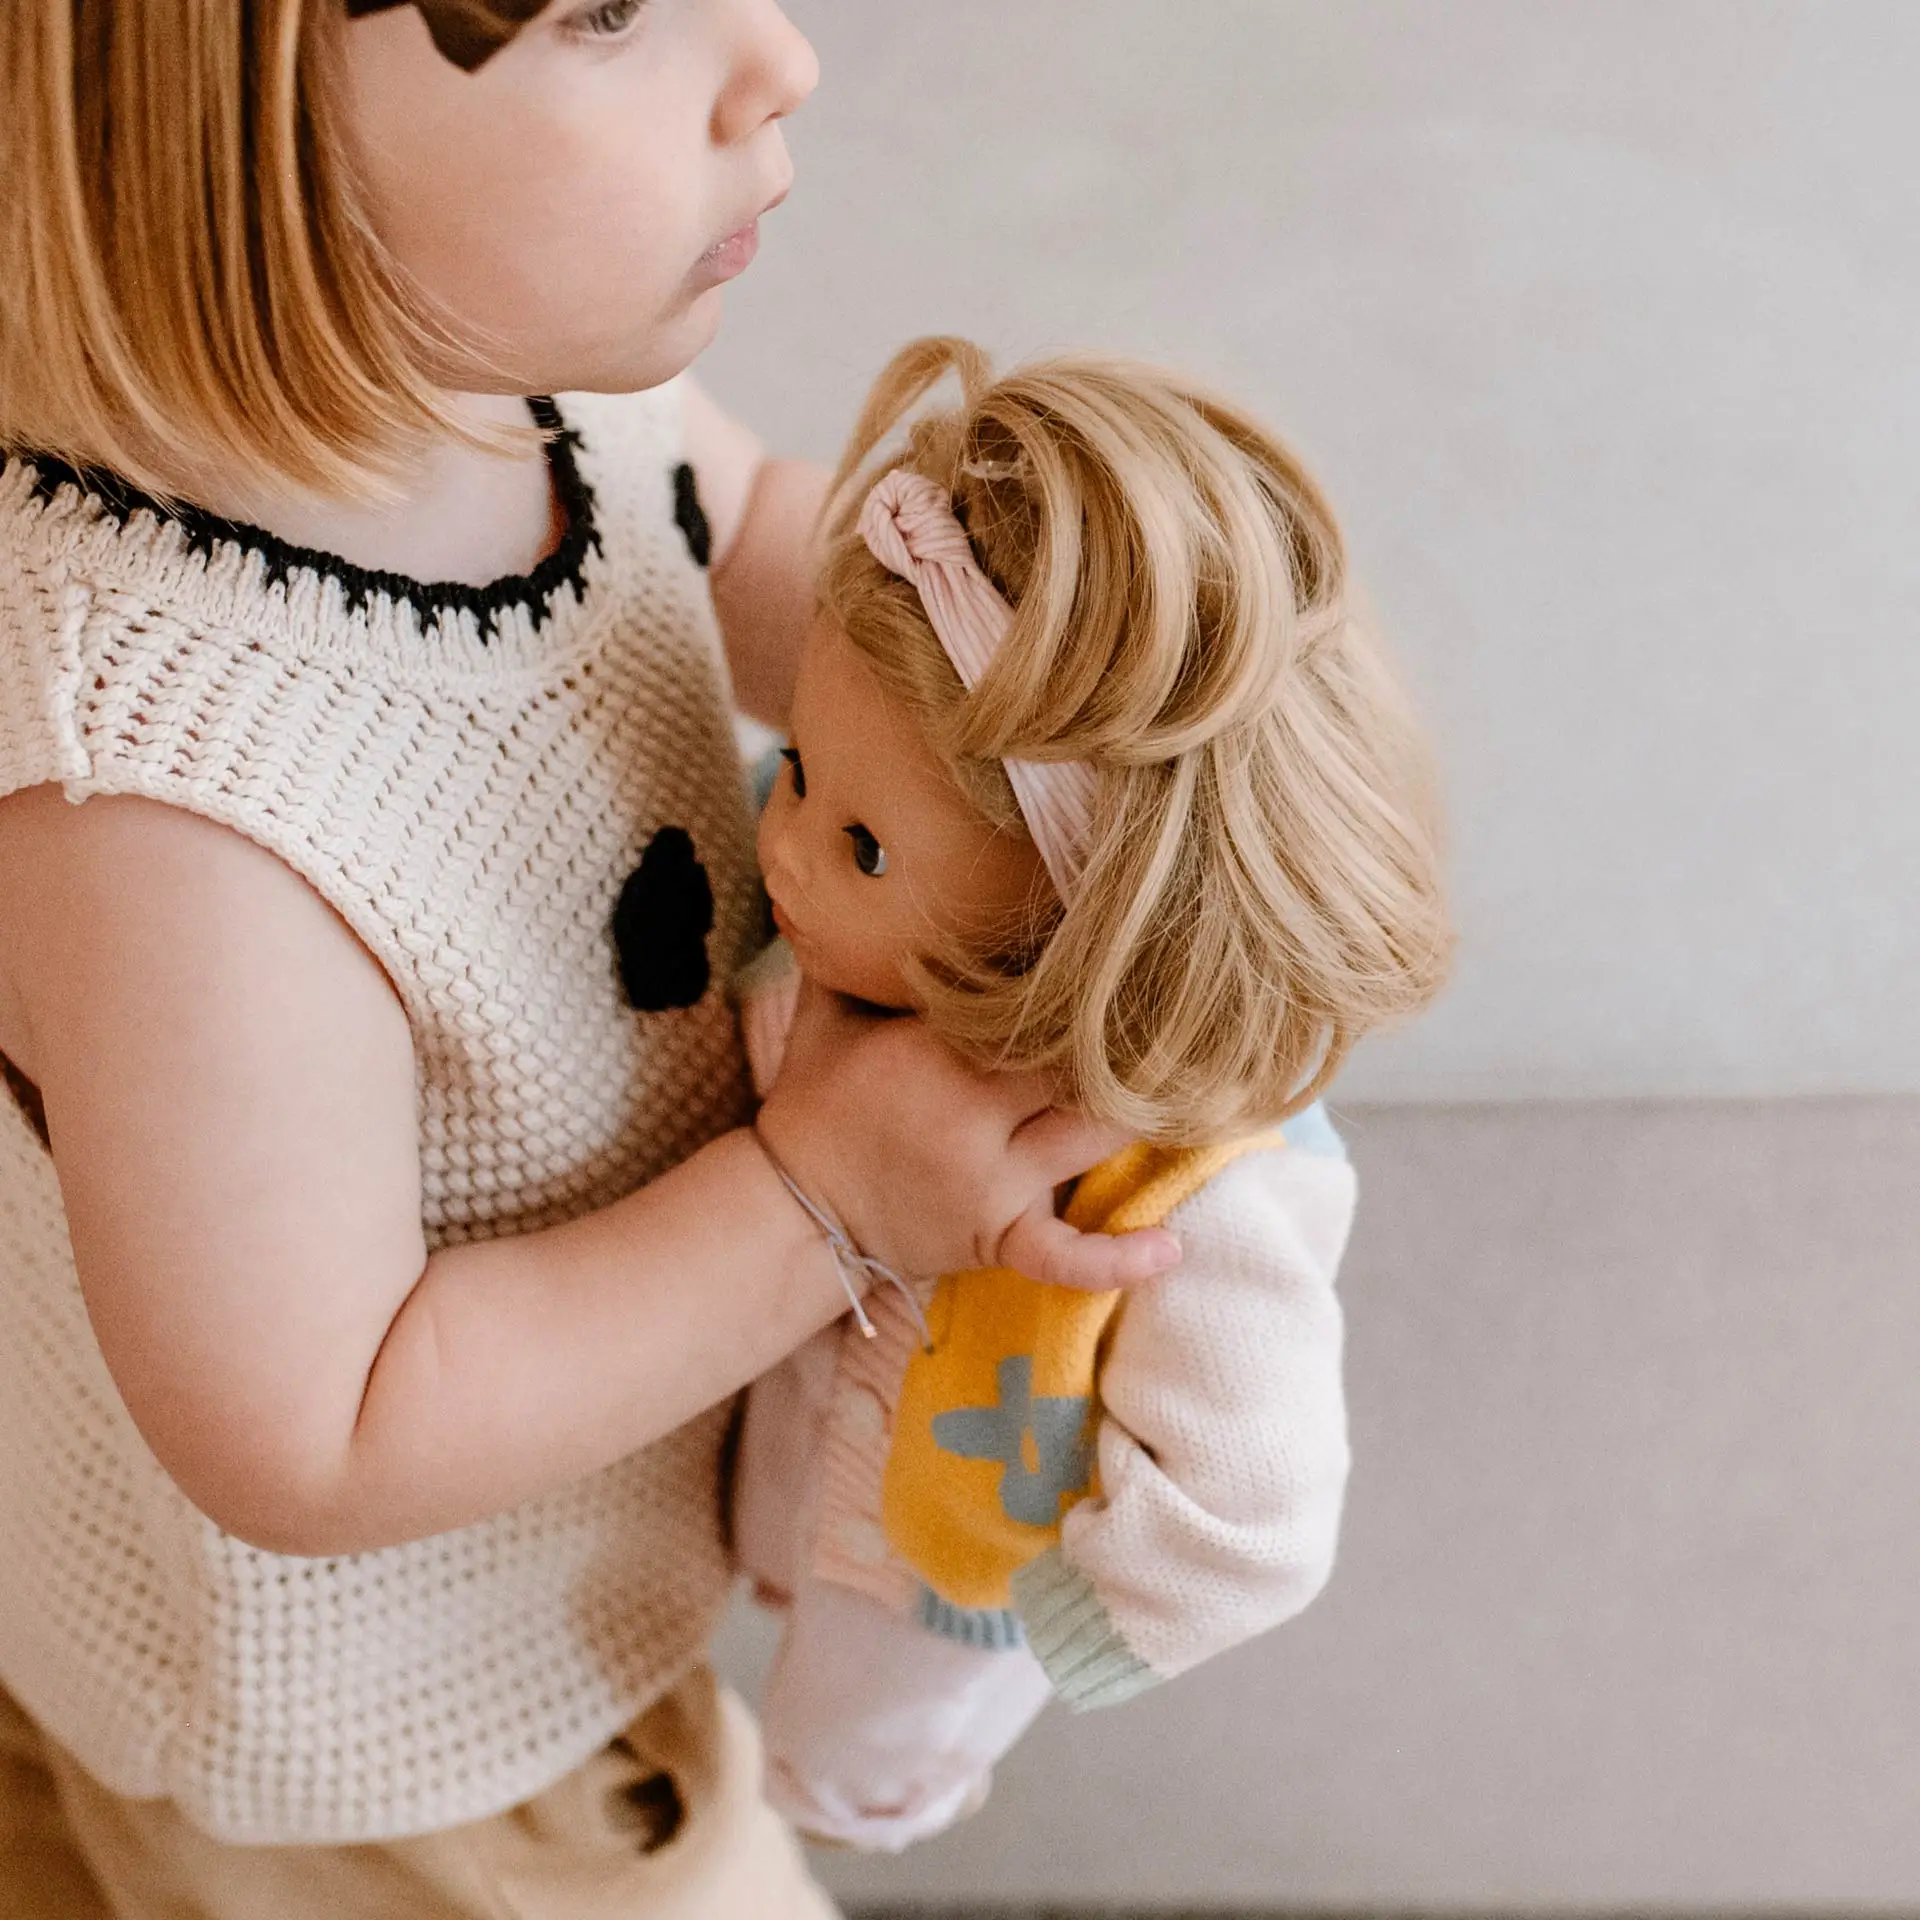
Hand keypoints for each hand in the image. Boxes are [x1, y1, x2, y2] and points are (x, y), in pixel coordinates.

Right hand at [753, 979, 1181, 1291]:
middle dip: (1133, 1041)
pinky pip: (1063, 1257)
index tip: (1138, 948)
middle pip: (1079, 1066)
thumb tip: (877, 861)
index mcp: (932, 1050)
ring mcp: (988, 1183)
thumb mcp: (827, 1009)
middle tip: (1194, 1007)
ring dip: (1146, 1114)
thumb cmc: (819, 1098)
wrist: (792, 1208)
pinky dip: (1118, 1258)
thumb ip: (853, 943)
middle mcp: (968, 1115)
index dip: (1090, 978)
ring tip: (1204, 1085)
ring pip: (1091, 1139)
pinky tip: (1170, 1244)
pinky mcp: (995, 1237)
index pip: (1032, 1003)